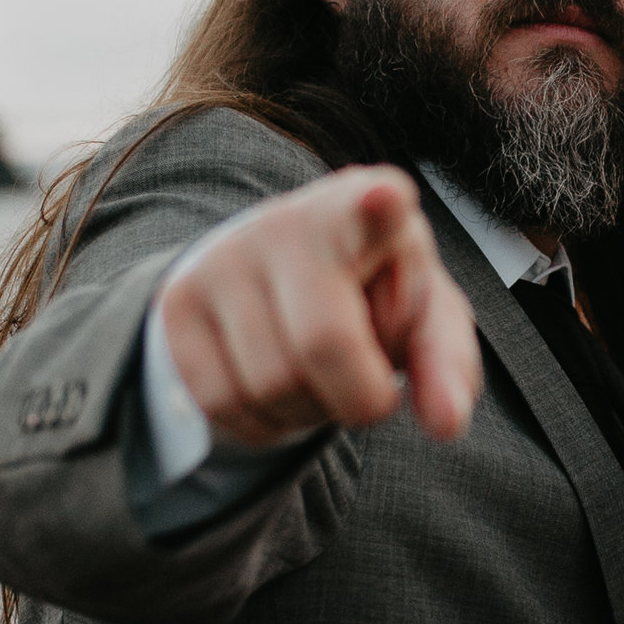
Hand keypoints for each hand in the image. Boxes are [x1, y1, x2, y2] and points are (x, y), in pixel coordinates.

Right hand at [157, 166, 482, 446]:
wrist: (283, 273)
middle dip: (357, 395)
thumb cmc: (374, 293)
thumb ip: (447, 364)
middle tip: (369, 381)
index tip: (383, 198)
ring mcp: (223, 258)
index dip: (378, 207)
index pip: (373, 206)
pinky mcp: (177, 301)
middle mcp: (289, 221)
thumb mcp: (424, 318)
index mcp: (368, 210)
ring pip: (268, 385)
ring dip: (308, 412)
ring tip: (321, 375)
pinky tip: (279, 388)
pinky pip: (221, 402)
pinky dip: (262, 423)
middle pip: (323, 343)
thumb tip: (446, 425)